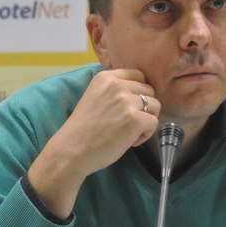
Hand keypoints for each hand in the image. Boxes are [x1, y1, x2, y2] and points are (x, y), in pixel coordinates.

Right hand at [27, 69, 160, 217]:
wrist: (71, 151)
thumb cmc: (84, 130)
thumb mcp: (96, 97)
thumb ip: (115, 91)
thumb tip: (143, 93)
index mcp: (106, 77)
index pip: (139, 75)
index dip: (138, 93)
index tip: (128, 108)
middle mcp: (117, 85)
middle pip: (150, 90)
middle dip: (143, 107)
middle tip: (127, 123)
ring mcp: (126, 101)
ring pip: (155, 106)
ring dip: (146, 120)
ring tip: (129, 132)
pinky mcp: (134, 119)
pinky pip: (154, 123)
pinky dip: (146, 134)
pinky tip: (130, 141)